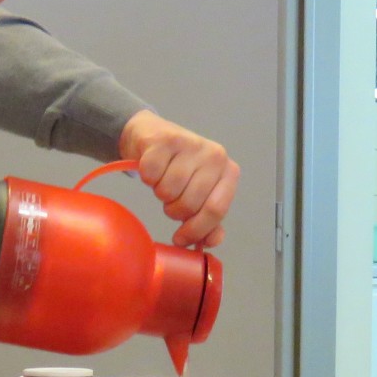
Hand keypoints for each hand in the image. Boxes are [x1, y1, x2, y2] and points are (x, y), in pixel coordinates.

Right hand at [117, 110, 239, 247]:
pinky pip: (151, 175)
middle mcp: (214, 156)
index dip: (196, 230)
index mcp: (228, 171)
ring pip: (169, 191)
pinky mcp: (164, 140)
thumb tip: (211, 242)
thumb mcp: (199, 193)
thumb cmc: (179, 167)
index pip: (216, 210)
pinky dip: (147, 177)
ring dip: (160, 193)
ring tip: (162, 181)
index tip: (180, 239)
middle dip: (174, 210)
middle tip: (170, 200)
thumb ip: (208, 219)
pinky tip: (152, 169)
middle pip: (189, 204)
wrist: (152, 135)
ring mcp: (191, 145)